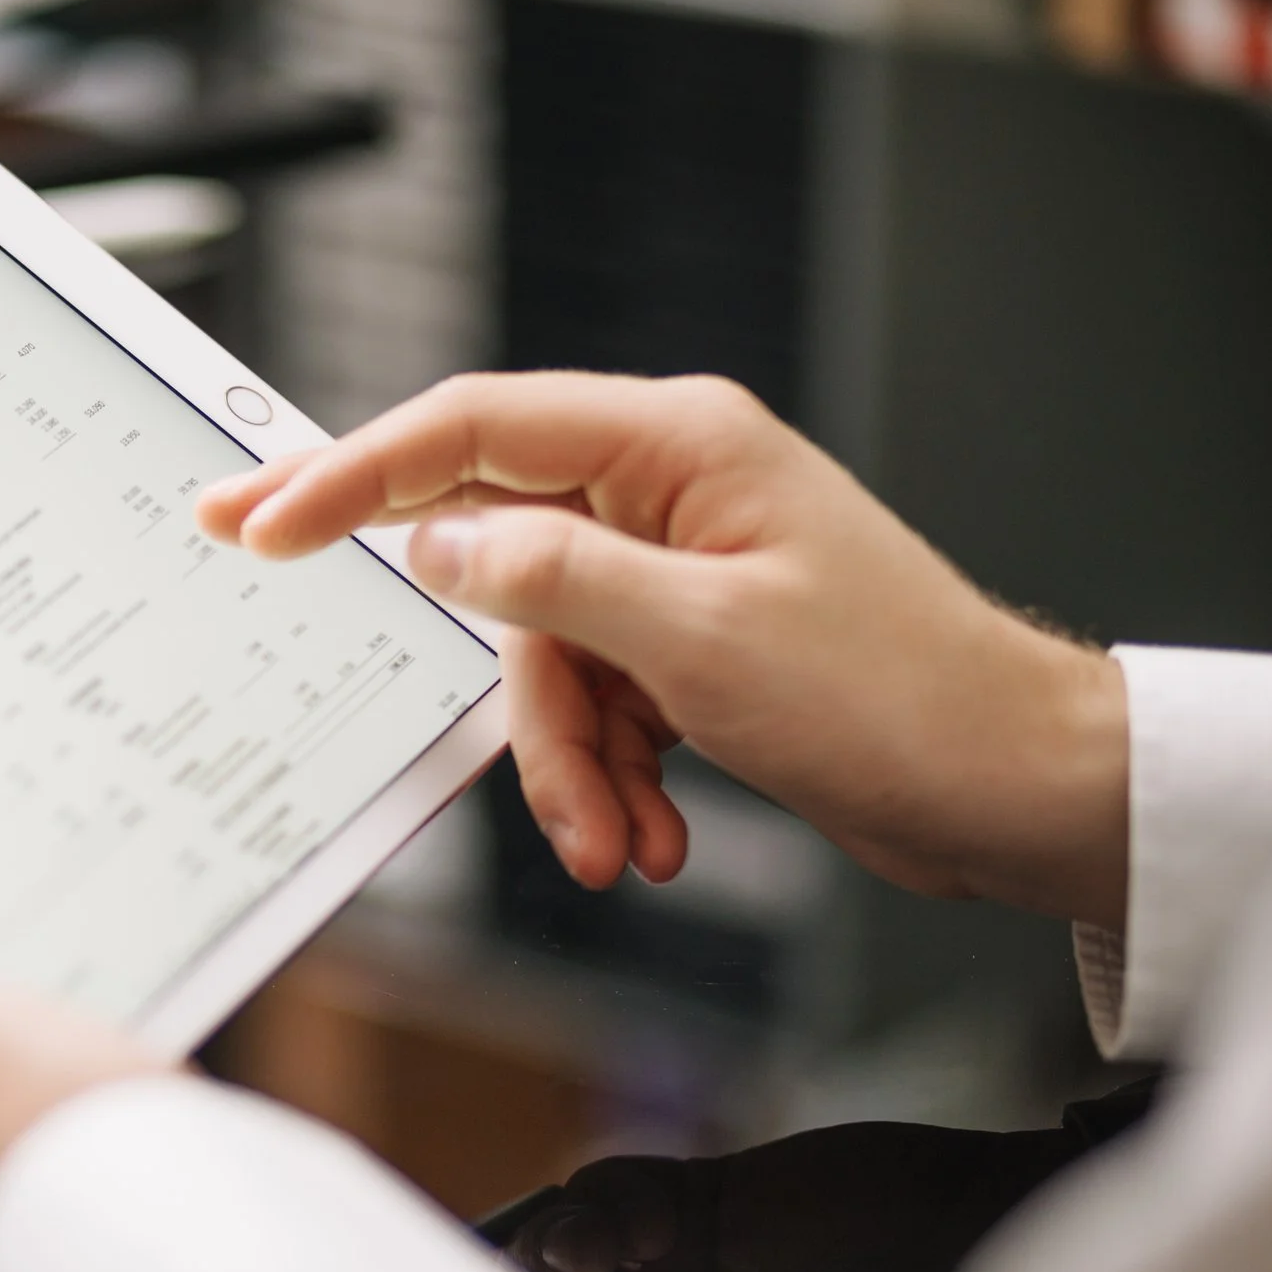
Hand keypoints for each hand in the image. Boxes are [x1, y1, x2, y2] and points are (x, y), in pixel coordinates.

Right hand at [197, 372, 1128, 927]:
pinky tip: (654, 832)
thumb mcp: (701, 640)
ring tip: (619, 841)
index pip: (470, 430)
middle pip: (499, 557)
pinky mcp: (692, 641)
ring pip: (548, 657)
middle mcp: (668, 490)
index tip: (259, 520)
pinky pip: (599, 700)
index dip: (349, 474)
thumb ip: (552, 578)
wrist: (1013, 788)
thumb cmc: (899, 697)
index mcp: (674, 444)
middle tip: (315, 649)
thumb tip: (435, 541)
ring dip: (569, 762)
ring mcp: (679, 568)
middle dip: (489, 679)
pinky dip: (613, 775)